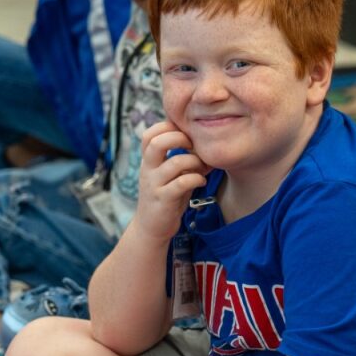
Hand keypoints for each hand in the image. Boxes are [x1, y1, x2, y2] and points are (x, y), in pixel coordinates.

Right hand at [133, 121, 210, 242]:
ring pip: (174, 162)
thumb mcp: (170, 175)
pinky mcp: (163, 199)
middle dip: (179, 138)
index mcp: (149, 161)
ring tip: (202, 168)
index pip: (149, 134)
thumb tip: (207, 145)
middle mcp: (148, 169)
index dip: (167, 127)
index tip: (185, 134)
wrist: (152, 228)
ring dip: (194, 161)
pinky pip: (181, 183)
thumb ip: (183, 159)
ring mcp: (154, 184)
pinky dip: (196, 178)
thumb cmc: (166, 197)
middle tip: (193, 146)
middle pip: (156, 142)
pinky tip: (201, 181)